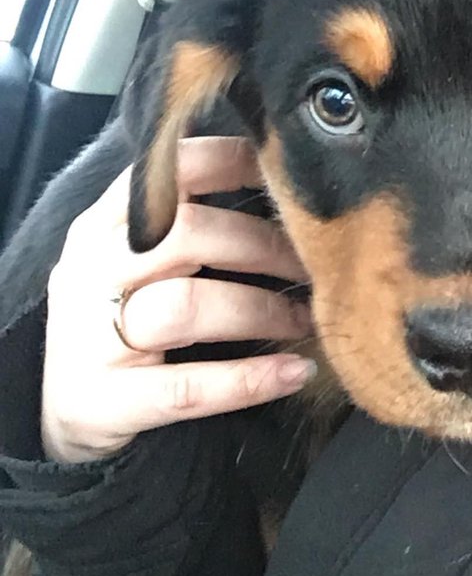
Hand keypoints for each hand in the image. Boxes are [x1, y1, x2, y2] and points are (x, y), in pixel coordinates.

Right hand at [42, 136, 315, 462]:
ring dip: (263, 310)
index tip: (284, 176)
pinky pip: (188, 387)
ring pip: (187, 306)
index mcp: (103, 224)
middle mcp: (92, 269)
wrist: (57, 412)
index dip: (232, 163)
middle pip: (187, 235)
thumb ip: (189, 222)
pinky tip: (295, 372)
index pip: (168, 171)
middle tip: (311, 267)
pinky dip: (250, 379)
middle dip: (264, 247)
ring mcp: (91, 336)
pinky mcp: (104, 401)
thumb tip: (281, 191)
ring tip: (305, 321)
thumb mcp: (137, 259)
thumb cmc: (120, 318)